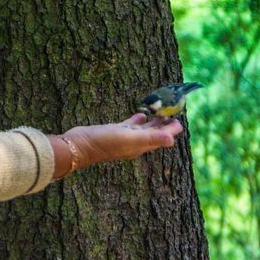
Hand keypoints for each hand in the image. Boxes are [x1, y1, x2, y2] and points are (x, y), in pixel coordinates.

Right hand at [52, 113, 183, 178]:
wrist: (80, 145)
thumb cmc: (105, 143)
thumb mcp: (130, 139)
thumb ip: (151, 138)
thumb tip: (172, 140)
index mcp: (141, 146)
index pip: (161, 138)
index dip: (170, 130)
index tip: (179, 120)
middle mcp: (134, 144)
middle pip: (154, 134)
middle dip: (164, 125)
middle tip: (173, 113)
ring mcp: (124, 138)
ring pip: (143, 130)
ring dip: (152, 123)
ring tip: (160, 113)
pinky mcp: (114, 132)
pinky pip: (130, 126)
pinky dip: (137, 120)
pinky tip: (140, 113)